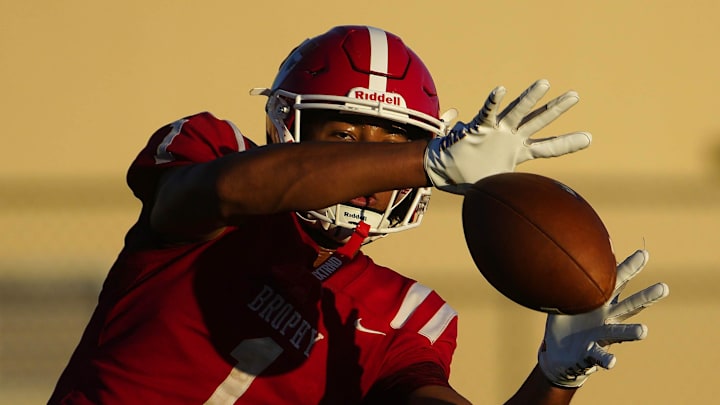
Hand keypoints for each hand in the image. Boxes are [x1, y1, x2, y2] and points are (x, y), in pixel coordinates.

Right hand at [424, 79, 590, 193]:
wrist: (446, 171)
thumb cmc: (471, 177)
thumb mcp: (499, 187)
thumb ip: (513, 194)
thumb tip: (524, 222)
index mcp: (518, 151)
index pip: (547, 147)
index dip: (566, 143)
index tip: (589, 138)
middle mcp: (511, 137)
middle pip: (538, 121)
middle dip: (556, 109)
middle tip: (575, 96)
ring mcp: (496, 131)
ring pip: (516, 112)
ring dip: (530, 98)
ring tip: (545, 83)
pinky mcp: (478, 128)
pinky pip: (487, 114)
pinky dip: (492, 103)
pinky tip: (500, 91)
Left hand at [538, 250, 669, 387]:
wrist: (560, 352)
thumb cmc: (566, 321)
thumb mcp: (564, 298)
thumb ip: (567, 281)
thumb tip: (563, 251)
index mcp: (601, 301)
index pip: (616, 282)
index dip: (629, 268)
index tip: (644, 254)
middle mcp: (607, 318)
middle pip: (628, 305)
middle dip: (646, 297)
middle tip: (664, 288)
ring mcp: (600, 335)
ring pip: (619, 332)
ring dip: (632, 332)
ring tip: (643, 331)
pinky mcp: (591, 352)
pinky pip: (600, 356)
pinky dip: (606, 359)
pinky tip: (612, 361)